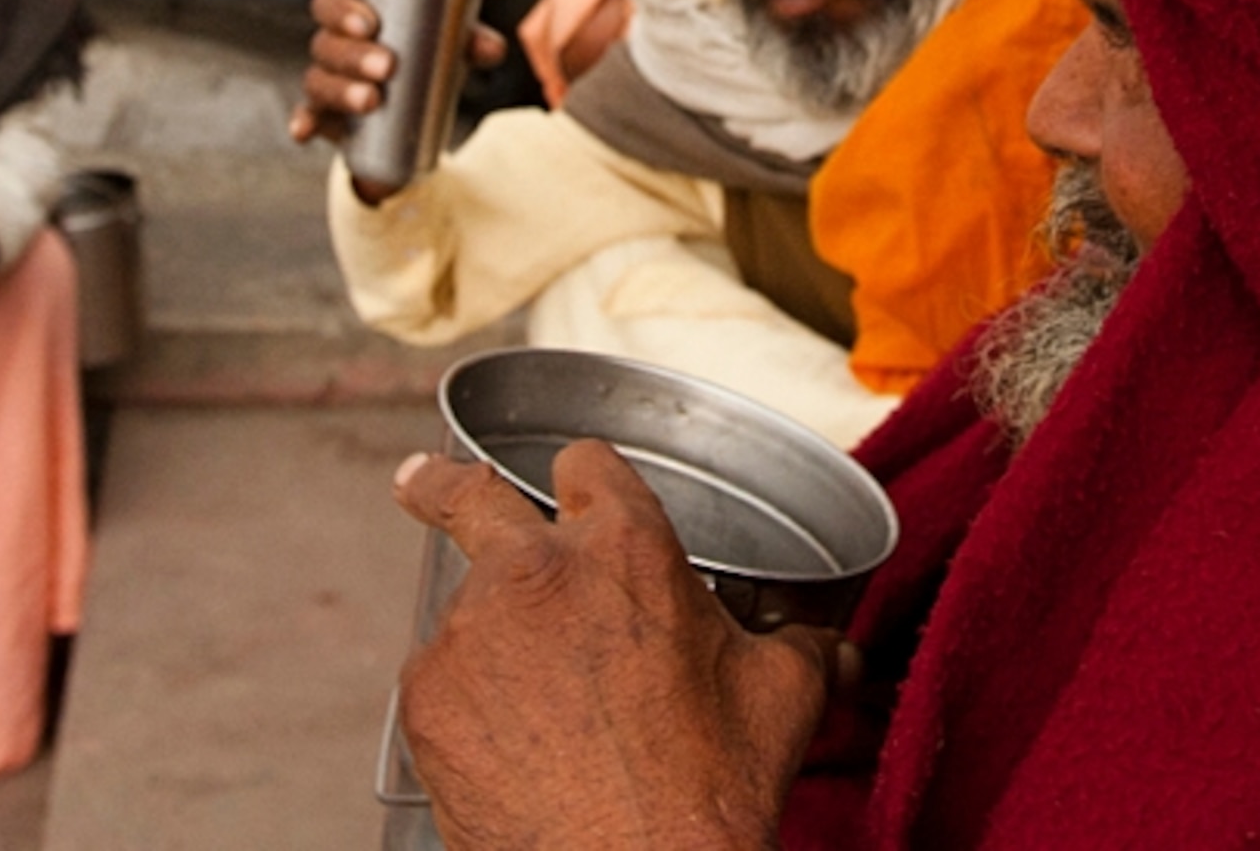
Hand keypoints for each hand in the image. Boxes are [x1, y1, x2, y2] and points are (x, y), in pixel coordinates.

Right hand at [290, 0, 505, 203]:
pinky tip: (303, 132)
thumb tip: (492, 48)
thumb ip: (471, 40)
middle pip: (326, 44)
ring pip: (318, 81)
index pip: (330, 2)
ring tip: (373, 100)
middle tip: (388, 66)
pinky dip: (302, 123)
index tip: (371, 23)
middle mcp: (331, 46)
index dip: (341, 9)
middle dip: (354, 54)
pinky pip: (306, 118)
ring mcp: (324, 83)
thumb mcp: (447, 45)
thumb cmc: (425, 58)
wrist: (414, 110)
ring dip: (341, 90)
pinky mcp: (325, 118)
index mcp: (352, 15)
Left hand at [391, 440, 832, 850]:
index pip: (587, 466)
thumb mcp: (779, 699)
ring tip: (533, 702)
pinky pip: (439, 681)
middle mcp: (536, 572)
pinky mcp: (424, 700)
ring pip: (464, 609)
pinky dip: (465, 703)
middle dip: (441, 484)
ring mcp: (467, 633)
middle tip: (425, 484)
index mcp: (626, 548)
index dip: (588, 481)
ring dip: (489, 636)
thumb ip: (802, 649)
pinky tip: (509, 745)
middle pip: (467, 493)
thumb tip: (834, 651)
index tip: (573, 492)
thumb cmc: (705, 794)